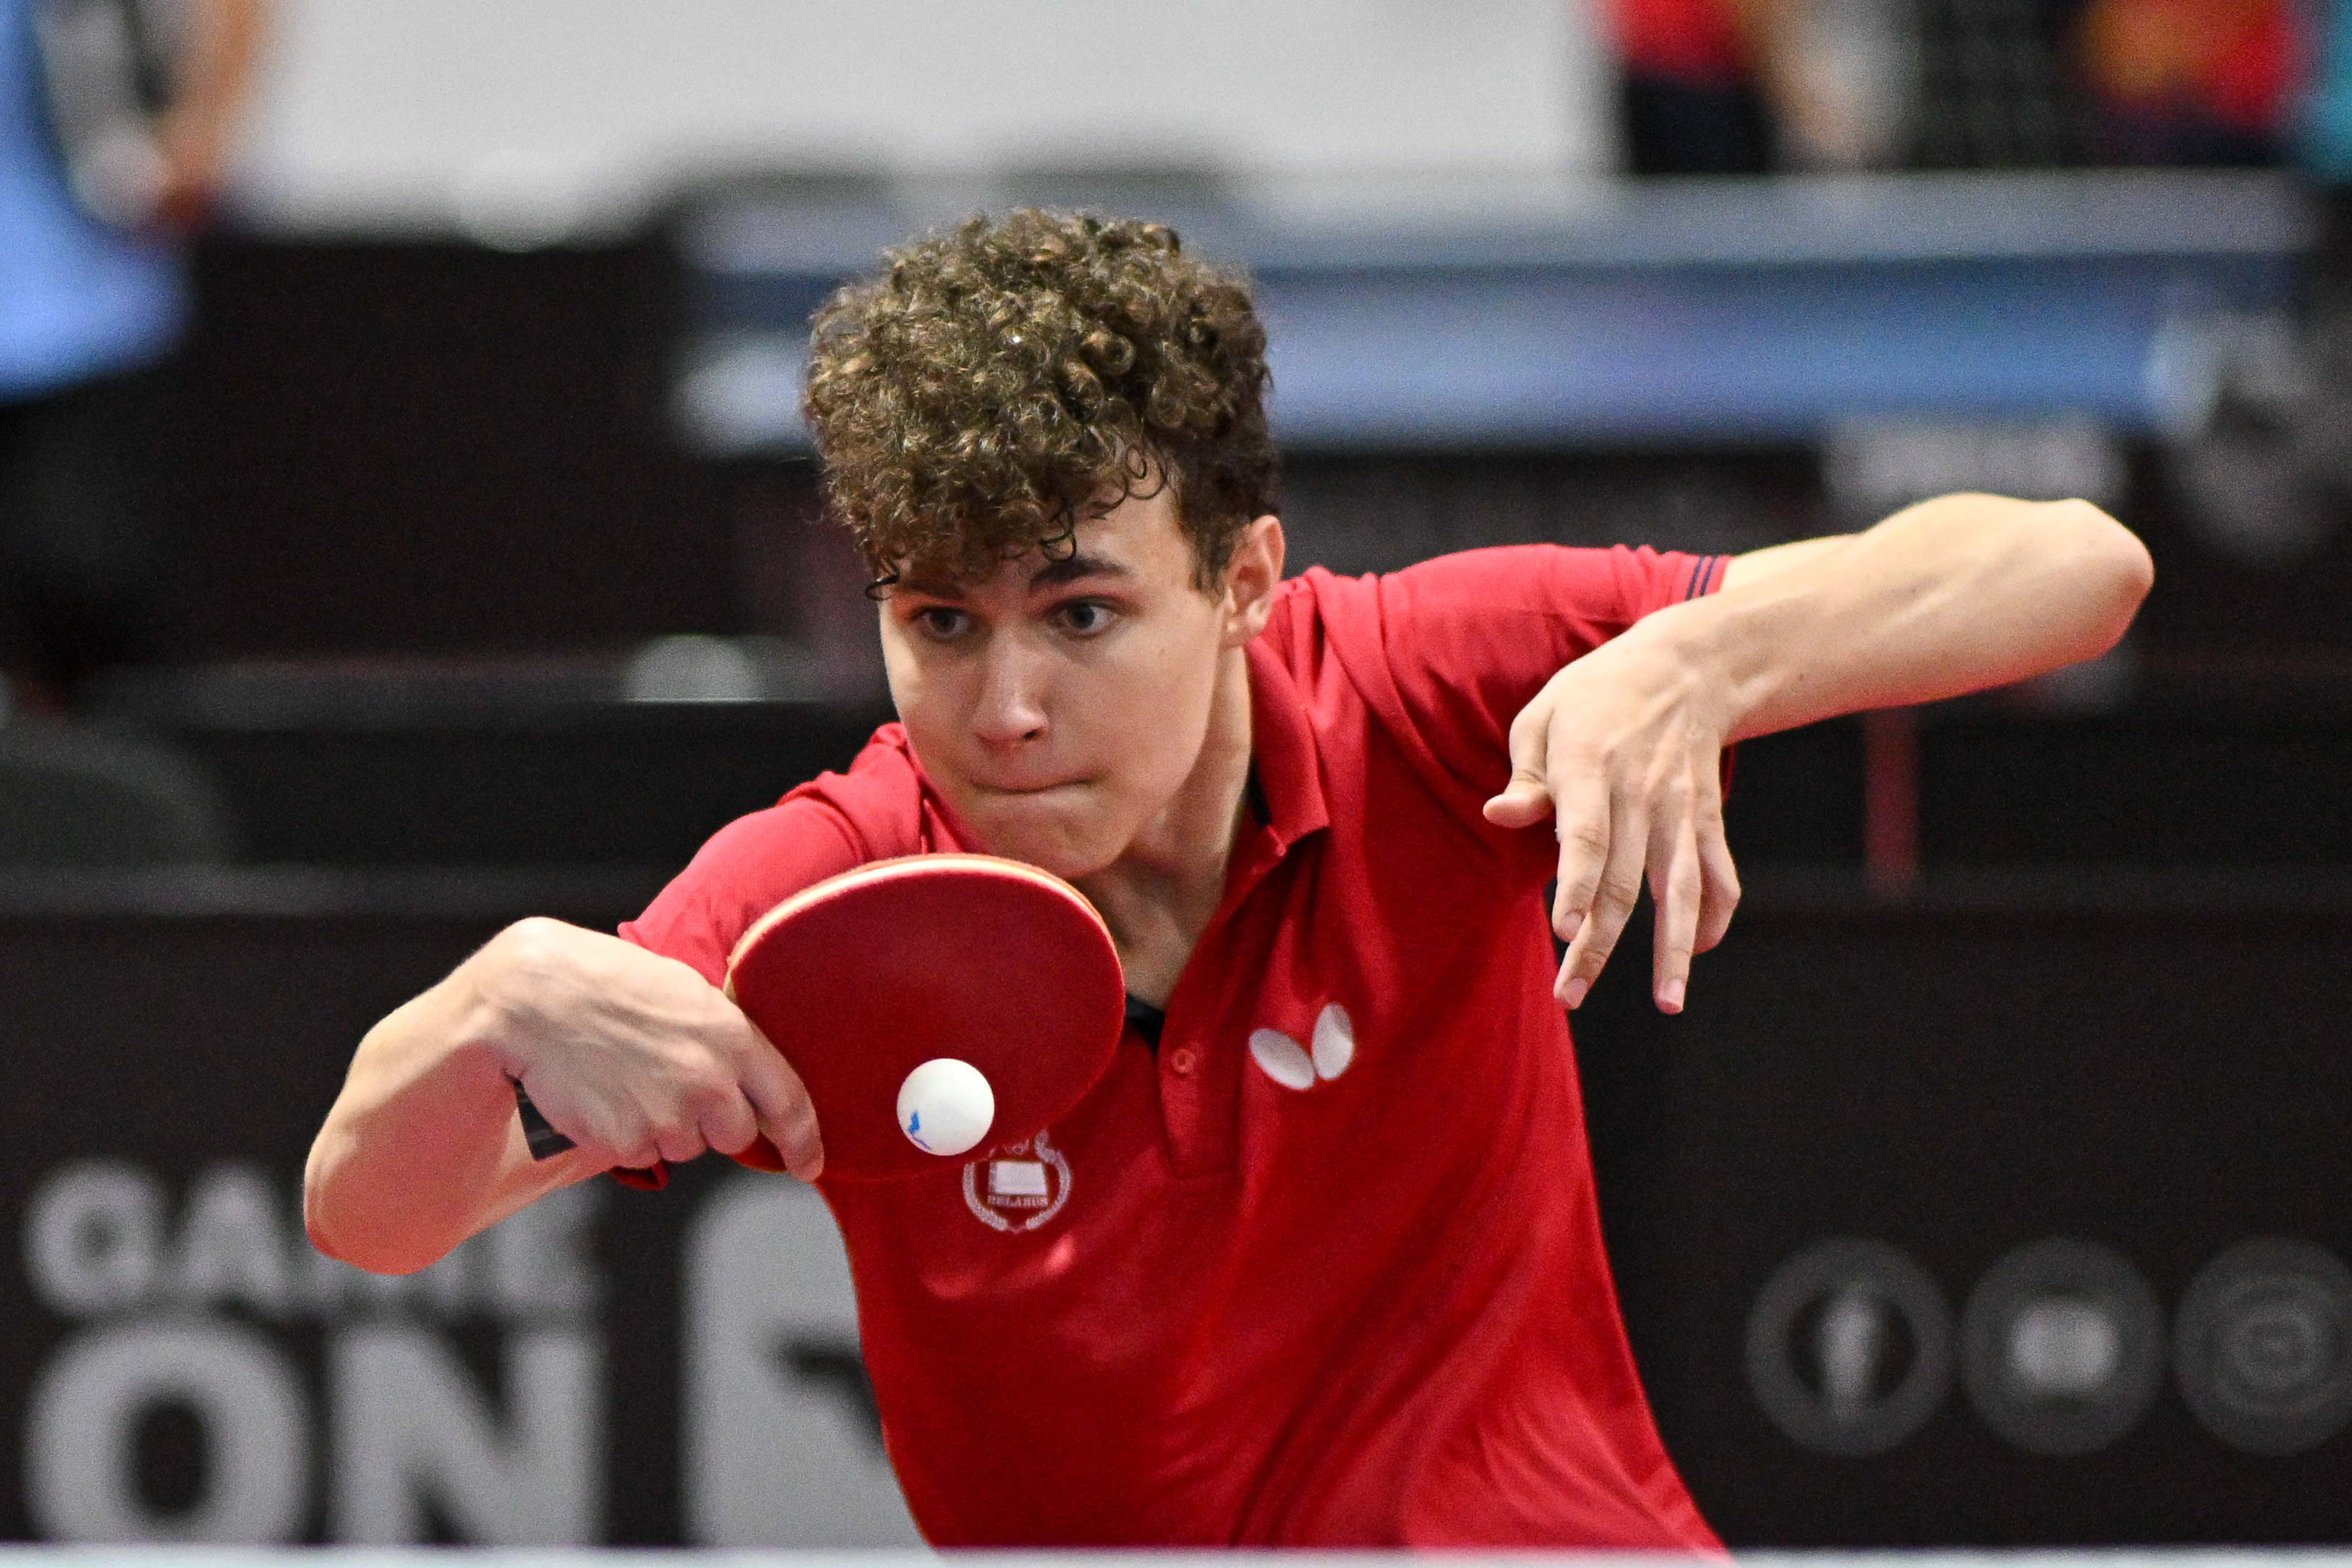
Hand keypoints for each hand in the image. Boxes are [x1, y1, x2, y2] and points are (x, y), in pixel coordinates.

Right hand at [473, 919, 822, 1178]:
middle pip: (734, 1135)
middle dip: (712, 1121)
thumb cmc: (609, 984)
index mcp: (732, 1037)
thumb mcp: (686, 992)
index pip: (788, 1102)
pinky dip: (626, 1135)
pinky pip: (640, 1153)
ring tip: (628, 1077)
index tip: (810, 1164)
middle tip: (672, 1085)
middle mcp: (708, 1081)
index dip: (803, 1140)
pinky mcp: (626, 1141)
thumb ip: (724, 1038)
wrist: (534, 998)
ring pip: (685, 1146)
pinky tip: (605, 1094)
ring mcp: (667, 1115)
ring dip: (665, 1126)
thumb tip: (747, 1082)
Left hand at [1481, 623, 1740, 1012]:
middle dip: (1598, 944)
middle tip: (1570, 995)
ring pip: (1679, 889)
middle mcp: (1641, 792)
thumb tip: (1498, 816)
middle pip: (1623, 881)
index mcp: (1591, 765)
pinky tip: (1699, 950)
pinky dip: (1714, 914)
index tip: (1563, 932)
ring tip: (1668, 1003)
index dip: (1576, 886)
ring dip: (1674, 951)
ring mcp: (1680, 809)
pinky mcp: (1707, 818)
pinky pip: (1718, 873)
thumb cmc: (1593, 697)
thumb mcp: (1543, 717)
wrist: (1686, 666)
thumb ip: (1526, 775)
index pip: (1585, 836)